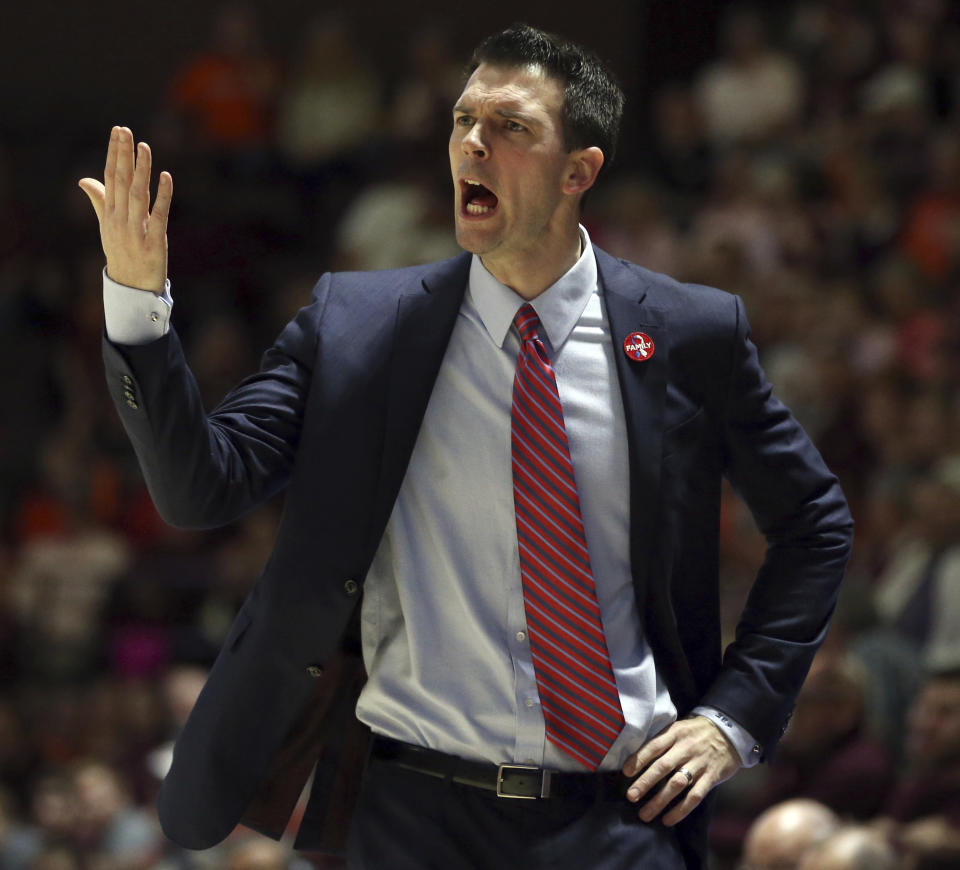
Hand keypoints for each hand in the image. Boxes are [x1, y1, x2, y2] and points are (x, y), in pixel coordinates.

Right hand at [78, 126, 171, 293]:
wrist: (131, 287)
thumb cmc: (121, 253)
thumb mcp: (107, 226)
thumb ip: (100, 201)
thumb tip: (83, 179)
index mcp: (110, 213)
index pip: (110, 177)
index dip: (114, 153)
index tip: (118, 131)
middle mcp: (120, 219)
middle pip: (121, 182)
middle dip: (123, 155)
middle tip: (126, 130)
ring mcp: (136, 231)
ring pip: (138, 195)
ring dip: (141, 170)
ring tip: (144, 147)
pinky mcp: (154, 243)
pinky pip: (159, 216)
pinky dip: (163, 196)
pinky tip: (166, 177)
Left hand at [621, 716, 741, 825]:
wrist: (729, 732)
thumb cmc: (696, 731)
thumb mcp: (678, 727)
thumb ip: (662, 740)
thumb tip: (636, 757)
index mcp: (675, 733)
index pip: (653, 746)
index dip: (638, 759)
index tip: (625, 772)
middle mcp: (685, 748)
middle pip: (662, 767)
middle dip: (645, 783)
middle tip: (631, 796)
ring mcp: (699, 763)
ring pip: (676, 784)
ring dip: (659, 801)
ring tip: (644, 814)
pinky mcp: (711, 777)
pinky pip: (695, 796)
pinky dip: (680, 810)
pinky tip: (668, 820)